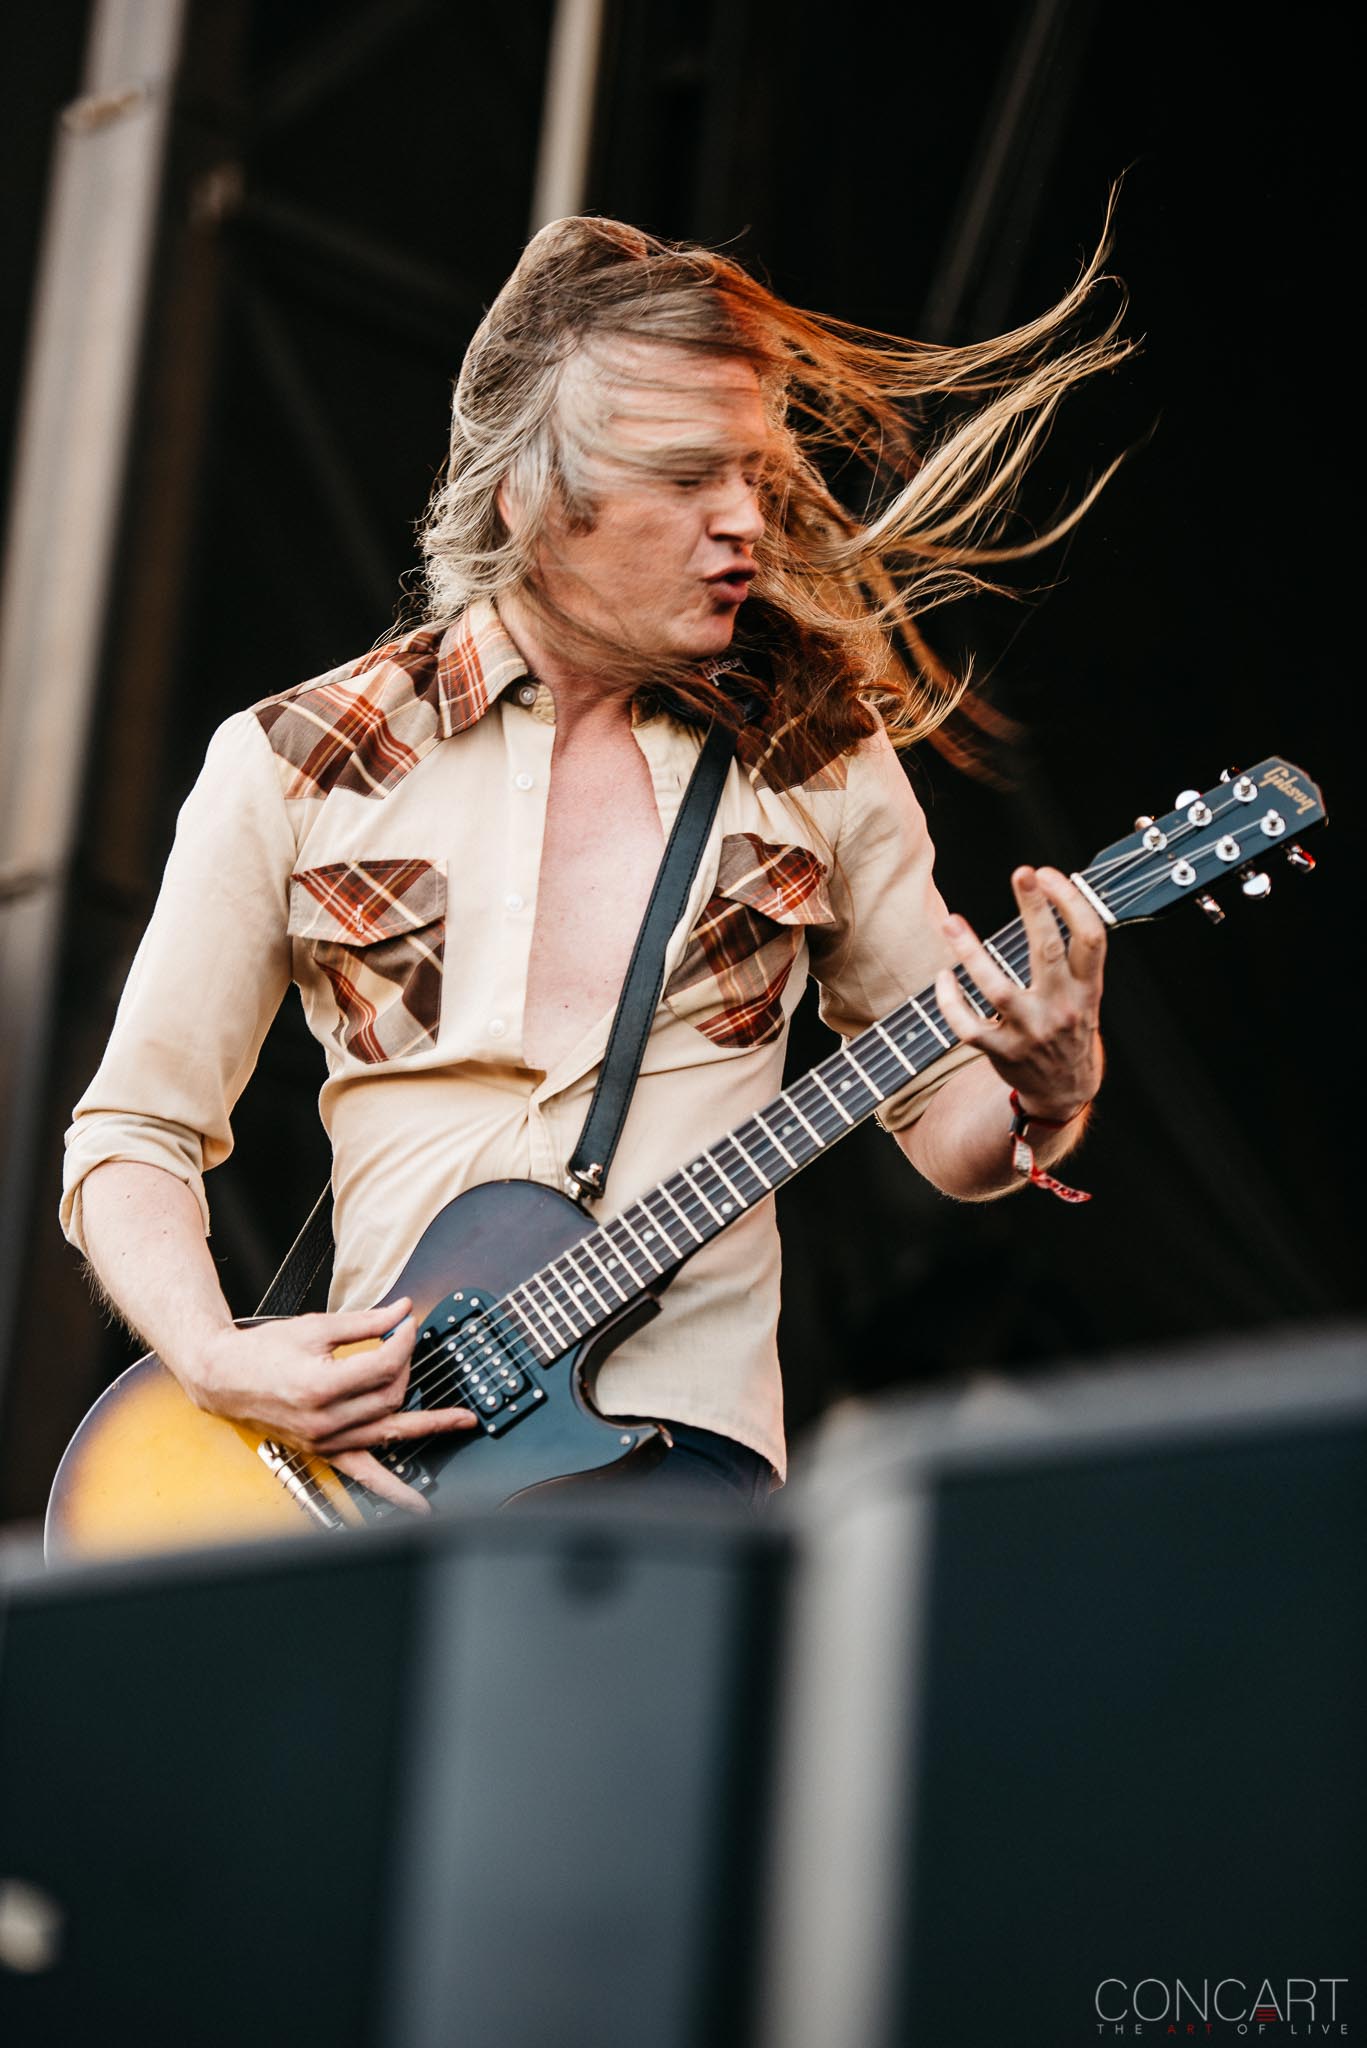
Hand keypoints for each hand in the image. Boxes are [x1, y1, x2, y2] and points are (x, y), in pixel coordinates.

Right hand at [190, 1298, 477, 1514]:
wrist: (224, 1377)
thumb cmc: (263, 1351)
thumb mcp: (316, 1327)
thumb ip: (366, 1321)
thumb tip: (403, 1311)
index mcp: (321, 1385)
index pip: (385, 1365)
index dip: (404, 1340)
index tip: (408, 1323)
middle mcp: (325, 1420)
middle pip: (391, 1396)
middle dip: (406, 1367)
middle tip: (405, 1345)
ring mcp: (325, 1441)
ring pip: (389, 1431)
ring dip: (427, 1424)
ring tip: (461, 1422)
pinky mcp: (324, 1451)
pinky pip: (364, 1476)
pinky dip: (393, 1492)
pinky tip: (418, 1504)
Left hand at [934, 865, 1104, 1121]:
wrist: (1065, 1090)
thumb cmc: (1069, 1025)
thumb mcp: (1086, 992)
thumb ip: (1071, 954)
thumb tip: (1046, 891)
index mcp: (1087, 989)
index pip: (1090, 938)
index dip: (1073, 902)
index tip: (1048, 874)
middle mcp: (1062, 1008)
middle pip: (1047, 951)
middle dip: (1036, 909)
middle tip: (1022, 872)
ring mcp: (1031, 1032)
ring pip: (997, 989)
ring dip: (971, 954)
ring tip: (951, 922)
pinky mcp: (1002, 1052)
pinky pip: (968, 1026)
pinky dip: (951, 1001)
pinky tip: (944, 977)